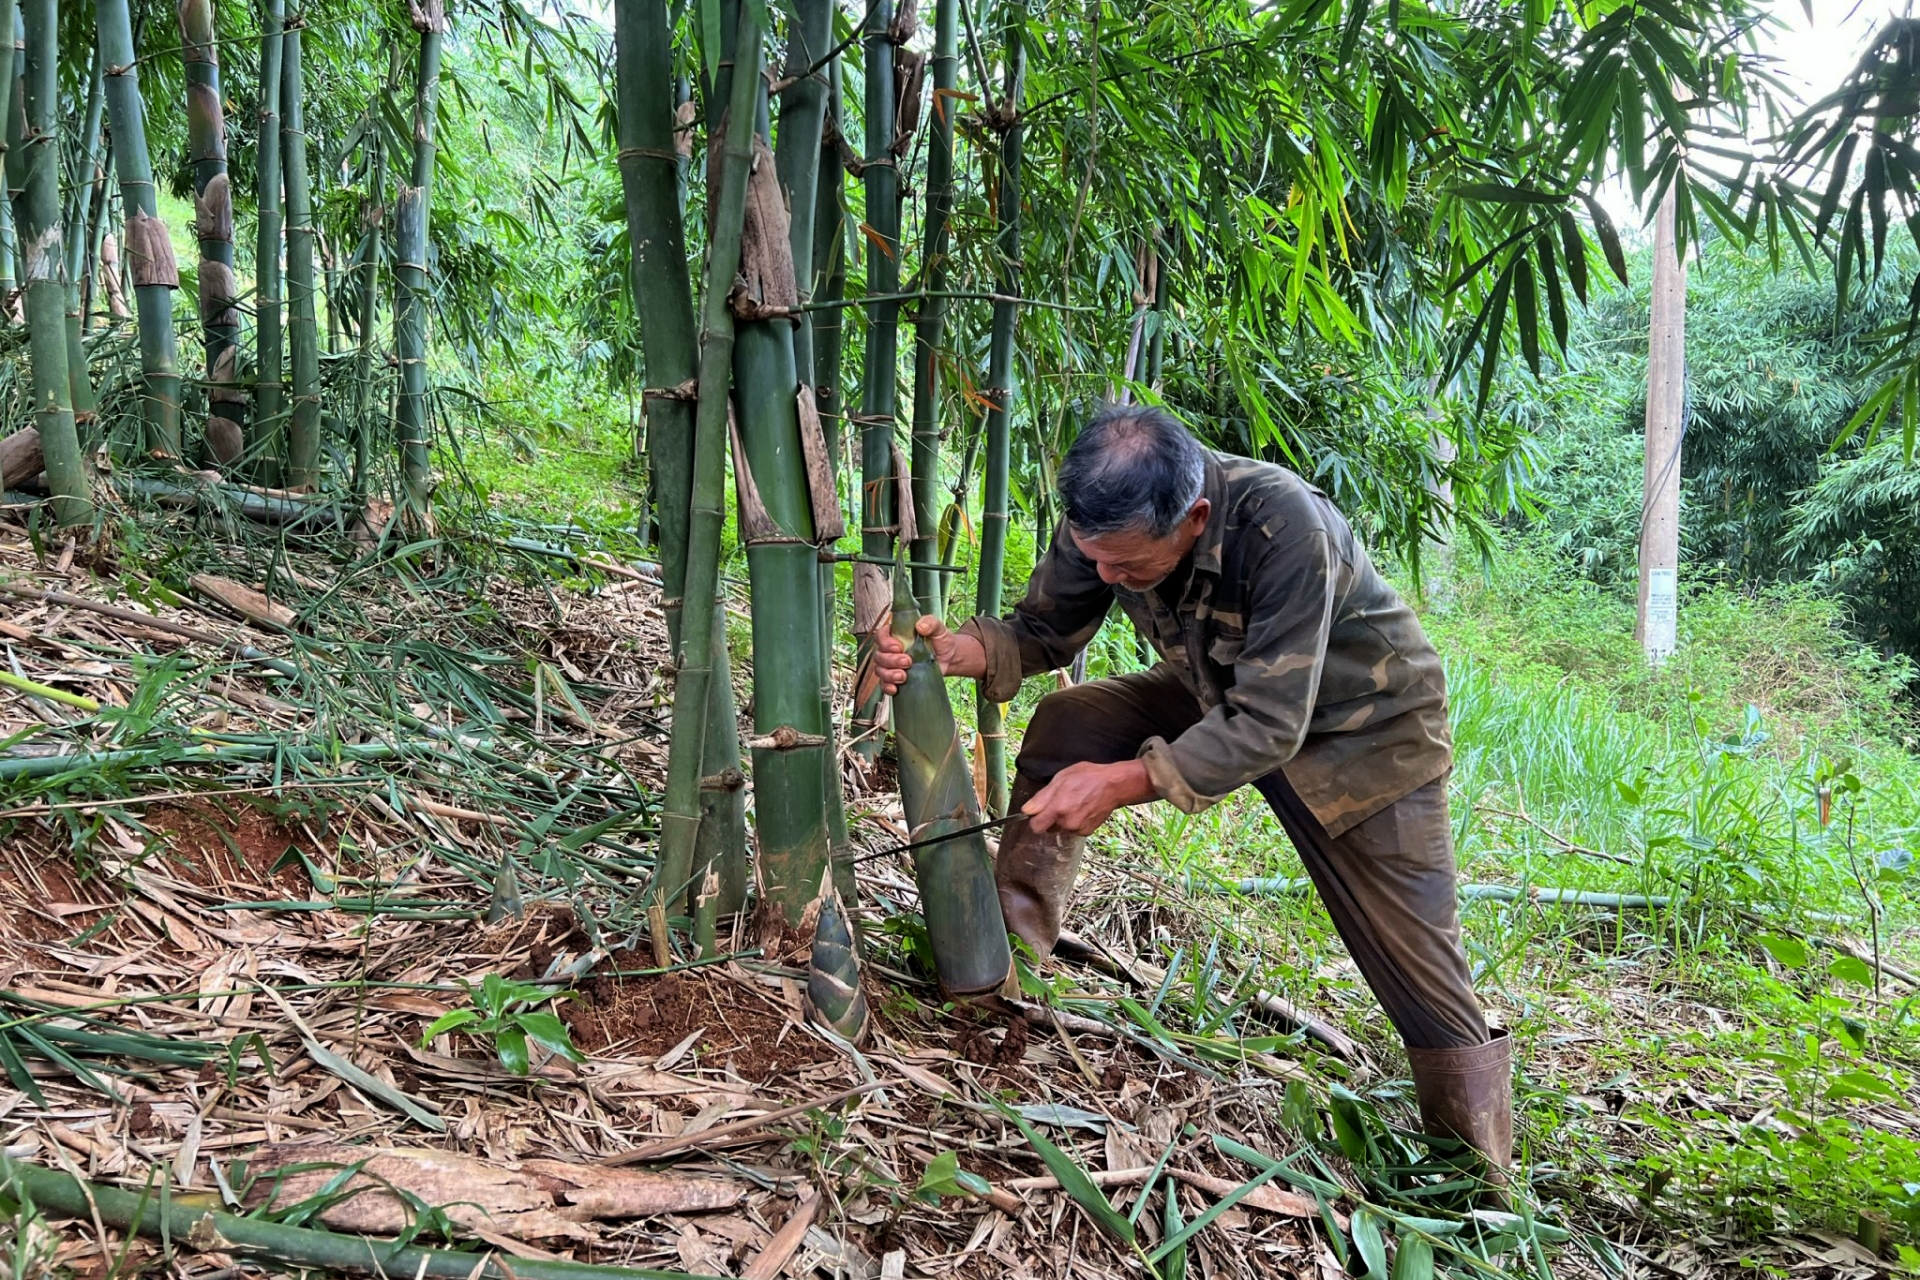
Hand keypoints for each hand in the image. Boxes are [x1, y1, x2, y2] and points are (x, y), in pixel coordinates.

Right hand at [873, 615, 981, 694]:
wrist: (949, 658)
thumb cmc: (940, 641)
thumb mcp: (938, 628)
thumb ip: (930, 622)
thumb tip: (921, 626)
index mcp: (896, 634)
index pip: (881, 636)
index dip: (885, 643)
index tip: (898, 647)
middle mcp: (890, 650)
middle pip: (879, 655)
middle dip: (891, 660)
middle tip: (907, 662)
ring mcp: (892, 665)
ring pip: (880, 670)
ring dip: (889, 675)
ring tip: (903, 676)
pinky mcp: (896, 679)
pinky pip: (884, 684)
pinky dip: (887, 687)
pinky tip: (895, 688)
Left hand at [1021, 760, 1157, 835]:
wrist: (1114, 785)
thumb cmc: (1088, 776)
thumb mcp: (1061, 778)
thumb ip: (1042, 797)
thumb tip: (1027, 810)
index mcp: (1058, 808)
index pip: (1035, 827)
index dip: (1035, 818)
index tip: (1039, 811)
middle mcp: (1067, 822)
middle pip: (1048, 828)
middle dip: (1050, 818)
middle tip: (1060, 802)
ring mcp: (1078, 829)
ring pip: (1061, 829)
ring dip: (1063, 820)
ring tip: (1074, 803)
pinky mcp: (1087, 832)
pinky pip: (1073, 830)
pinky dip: (1075, 822)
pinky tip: (1082, 809)